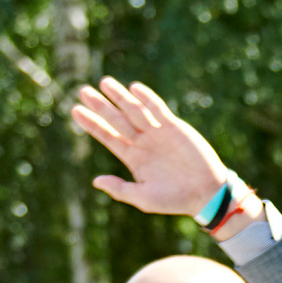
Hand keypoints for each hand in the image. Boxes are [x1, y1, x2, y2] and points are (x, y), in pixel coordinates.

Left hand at [73, 80, 235, 219]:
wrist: (206, 193)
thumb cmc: (174, 200)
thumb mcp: (144, 199)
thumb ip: (120, 189)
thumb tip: (95, 181)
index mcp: (132, 158)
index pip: (107, 136)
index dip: (91, 124)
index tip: (75, 111)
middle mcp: (142, 142)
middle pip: (116, 119)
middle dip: (100, 105)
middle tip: (82, 91)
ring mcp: (157, 133)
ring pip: (134, 110)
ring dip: (119, 96)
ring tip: (104, 82)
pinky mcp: (174, 127)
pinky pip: (158, 109)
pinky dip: (147, 98)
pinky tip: (134, 88)